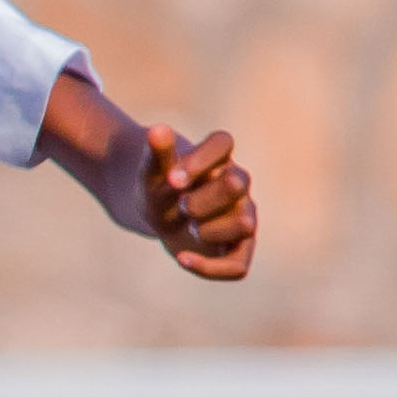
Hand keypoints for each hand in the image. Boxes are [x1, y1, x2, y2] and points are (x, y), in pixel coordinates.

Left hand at [143, 128, 256, 280]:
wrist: (158, 214)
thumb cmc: (160, 188)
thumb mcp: (152, 173)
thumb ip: (157, 154)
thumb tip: (157, 130)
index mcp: (219, 158)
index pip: (223, 142)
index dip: (198, 161)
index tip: (171, 179)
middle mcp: (238, 184)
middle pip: (237, 184)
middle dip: (201, 199)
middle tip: (181, 206)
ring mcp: (243, 216)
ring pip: (245, 223)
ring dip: (209, 229)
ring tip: (188, 226)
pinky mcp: (239, 248)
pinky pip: (239, 266)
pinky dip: (208, 267)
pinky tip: (181, 259)